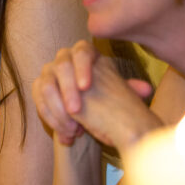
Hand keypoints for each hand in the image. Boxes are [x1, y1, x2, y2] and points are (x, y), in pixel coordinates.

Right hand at [33, 40, 155, 148]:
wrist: (92, 115)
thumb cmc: (108, 100)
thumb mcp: (120, 94)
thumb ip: (130, 90)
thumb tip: (146, 89)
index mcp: (86, 53)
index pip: (82, 50)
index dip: (82, 66)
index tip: (86, 87)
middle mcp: (64, 58)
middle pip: (60, 66)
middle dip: (67, 90)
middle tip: (76, 111)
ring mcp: (48, 72)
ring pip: (46, 85)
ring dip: (58, 109)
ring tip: (74, 129)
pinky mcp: (38, 88)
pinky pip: (38, 100)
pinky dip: (51, 118)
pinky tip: (65, 134)